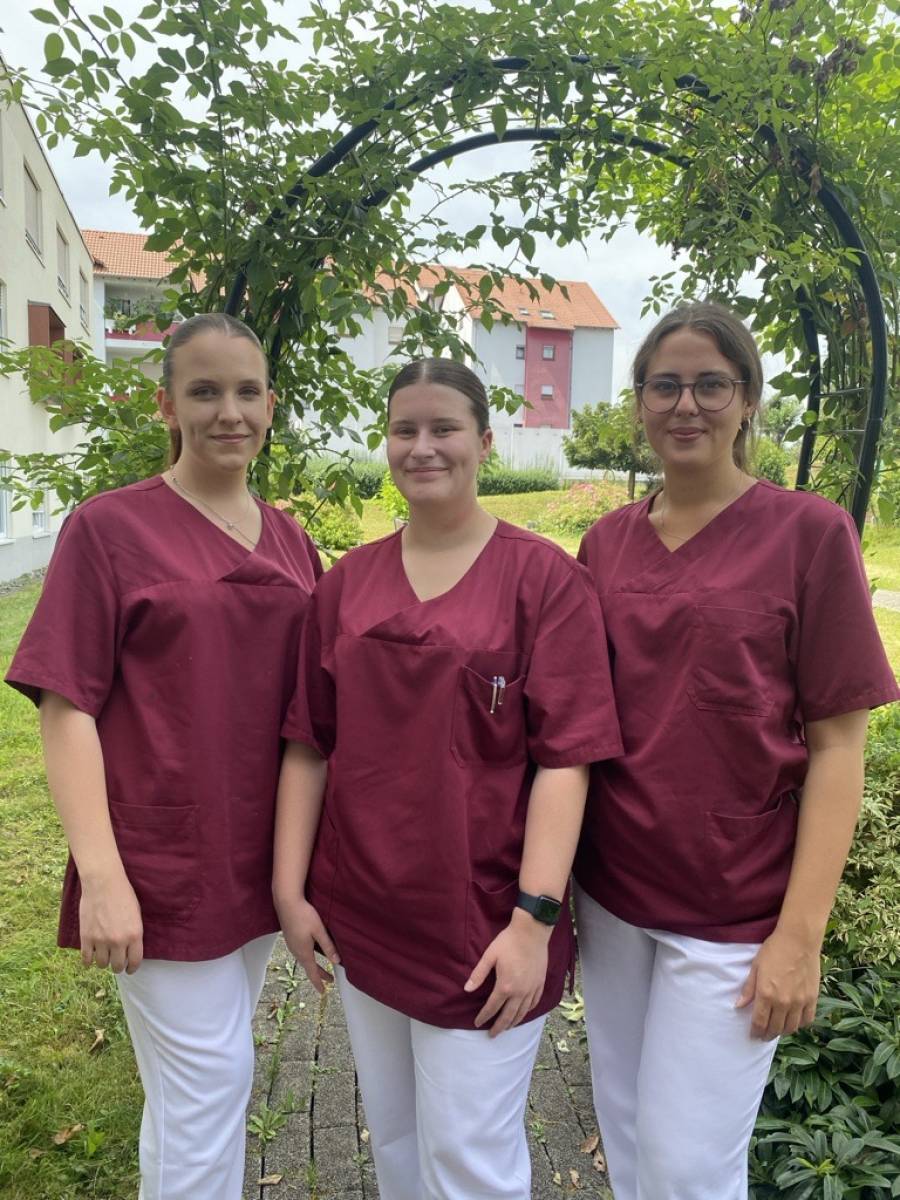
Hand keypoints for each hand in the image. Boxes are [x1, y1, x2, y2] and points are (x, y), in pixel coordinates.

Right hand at [79, 871, 143, 973]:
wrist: (103, 883)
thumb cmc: (123, 894)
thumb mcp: (136, 914)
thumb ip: (134, 933)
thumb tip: (130, 949)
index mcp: (134, 935)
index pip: (134, 961)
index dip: (132, 968)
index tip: (130, 969)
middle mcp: (118, 941)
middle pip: (117, 966)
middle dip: (117, 966)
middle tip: (116, 963)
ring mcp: (101, 940)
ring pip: (102, 964)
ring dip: (103, 963)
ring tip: (104, 957)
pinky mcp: (86, 937)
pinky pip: (86, 959)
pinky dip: (88, 961)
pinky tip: (90, 959)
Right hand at [277, 896, 339, 993]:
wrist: (286, 901)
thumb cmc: (304, 914)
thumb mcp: (319, 931)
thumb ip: (328, 946)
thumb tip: (337, 962)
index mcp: (304, 951)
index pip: (312, 972)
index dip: (319, 982)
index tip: (324, 992)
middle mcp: (296, 950)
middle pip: (309, 967)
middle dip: (319, 974)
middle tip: (330, 981)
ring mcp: (291, 944)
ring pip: (304, 959)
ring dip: (314, 966)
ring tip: (322, 969)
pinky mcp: (290, 937)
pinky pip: (300, 952)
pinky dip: (308, 957)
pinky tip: (311, 953)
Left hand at [465, 909, 549, 1036]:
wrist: (532, 931)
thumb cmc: (509, 942)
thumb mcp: (490, 956)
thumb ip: (478, 974)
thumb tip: (467, 990)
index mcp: (505, 986)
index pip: (492, 1007)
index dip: (484, 1017)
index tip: (477, 1024)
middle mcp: (519, 992)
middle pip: (508, 1016)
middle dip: (499, 1027)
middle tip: (492, 1035)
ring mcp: (531, 989)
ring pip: (522, 1012)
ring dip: (514, 1022)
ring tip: (507, 1028)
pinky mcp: (540, 984)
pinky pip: (534, 1003)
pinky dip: (527, 1011)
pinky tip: (524, 1013)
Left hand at [735, 928, 820, 1038]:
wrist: (799, 940)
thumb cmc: (774, 950)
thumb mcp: (756, 967)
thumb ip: (748, 989)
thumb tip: (739, 1005)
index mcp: (766, 994)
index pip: (759, 1022)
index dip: (755, 1032)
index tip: (753, 1035)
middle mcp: (783, 1002)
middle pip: (775, 1028)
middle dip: (767, 1034)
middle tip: (763, 1036)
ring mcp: (799, 1002)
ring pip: (791, 1028)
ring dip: (782, 1032)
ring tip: (777, 1030)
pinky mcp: (812, 998)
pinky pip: (807, 1020)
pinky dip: (799, 1025)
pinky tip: (794, 1022)